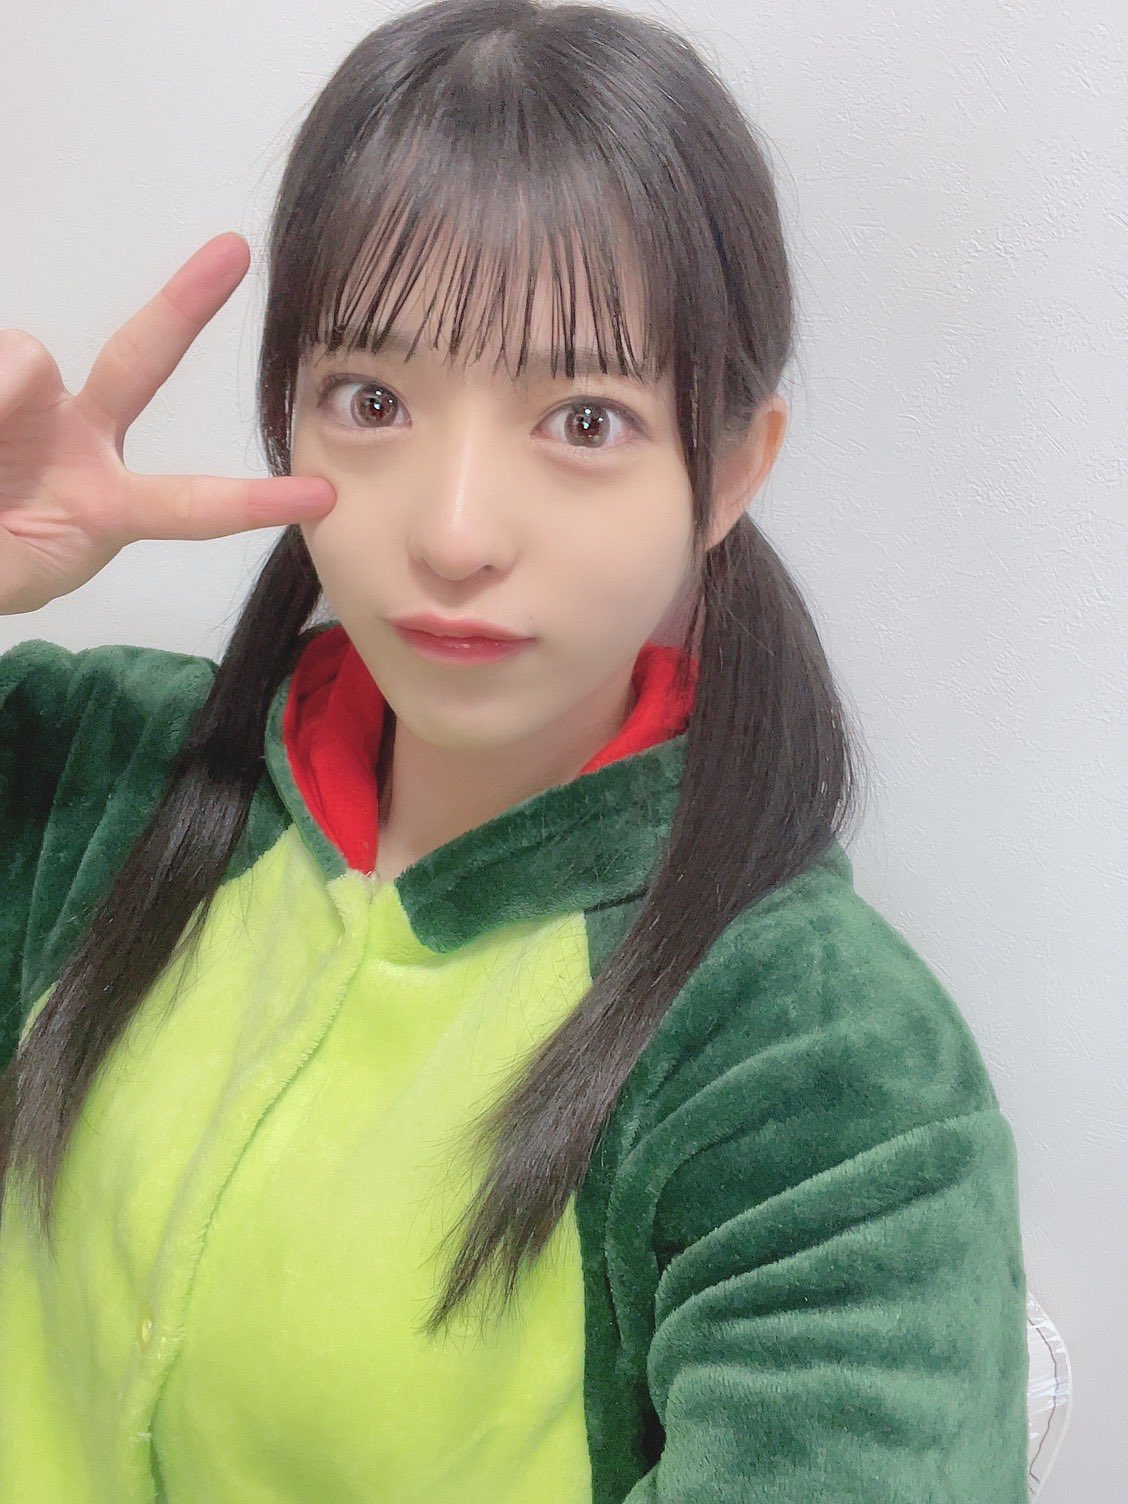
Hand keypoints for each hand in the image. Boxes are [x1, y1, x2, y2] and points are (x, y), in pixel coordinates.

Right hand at [0, 232, 334, 613]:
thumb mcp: (16, 574)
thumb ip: (32, 534)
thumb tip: (19, 410)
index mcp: (107, 506)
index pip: (188, 505)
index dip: (250, 503)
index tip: (322, 497)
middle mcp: (81, 442)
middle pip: (142, 363)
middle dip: (186, 306)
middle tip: (234, 250)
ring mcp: (32, 405)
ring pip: (26, 357)